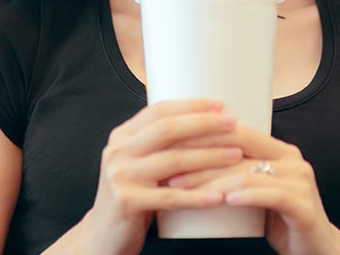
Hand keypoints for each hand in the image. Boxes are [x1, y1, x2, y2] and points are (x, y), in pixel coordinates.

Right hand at [76, 99, 244, 254]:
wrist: (103, 235)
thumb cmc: (132, 197)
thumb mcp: (138, 163)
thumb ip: (158, 144)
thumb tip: (203, 121)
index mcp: (122, 136)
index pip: (159, 111)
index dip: (190, 105)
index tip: (219, 104)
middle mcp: (118, 151)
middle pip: (167, 130)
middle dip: (204, 124)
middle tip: (232, 124)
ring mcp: (121, 176)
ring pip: (173, 161)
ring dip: (209, 157)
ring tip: (236, 155)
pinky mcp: (127, 202)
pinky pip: (171, 198)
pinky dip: (198, 197)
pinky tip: (220, 196)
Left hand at [167, 125, 339, 254]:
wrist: (317, 251)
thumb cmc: (281, 222)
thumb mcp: (259, 192)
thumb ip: (239, 173)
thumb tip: (191, 163)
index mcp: (280, 151)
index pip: (237, 131)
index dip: (204, 134)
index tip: (172, 142)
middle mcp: (292, 160)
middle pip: (240, 147)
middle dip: (201, 155)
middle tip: (169, 166)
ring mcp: (300, 181)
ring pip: (249, 173)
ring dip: (212, 179)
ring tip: (184, 187)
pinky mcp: (304, 206)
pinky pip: (272, 195)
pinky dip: (247, 195)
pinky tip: (225, 199)